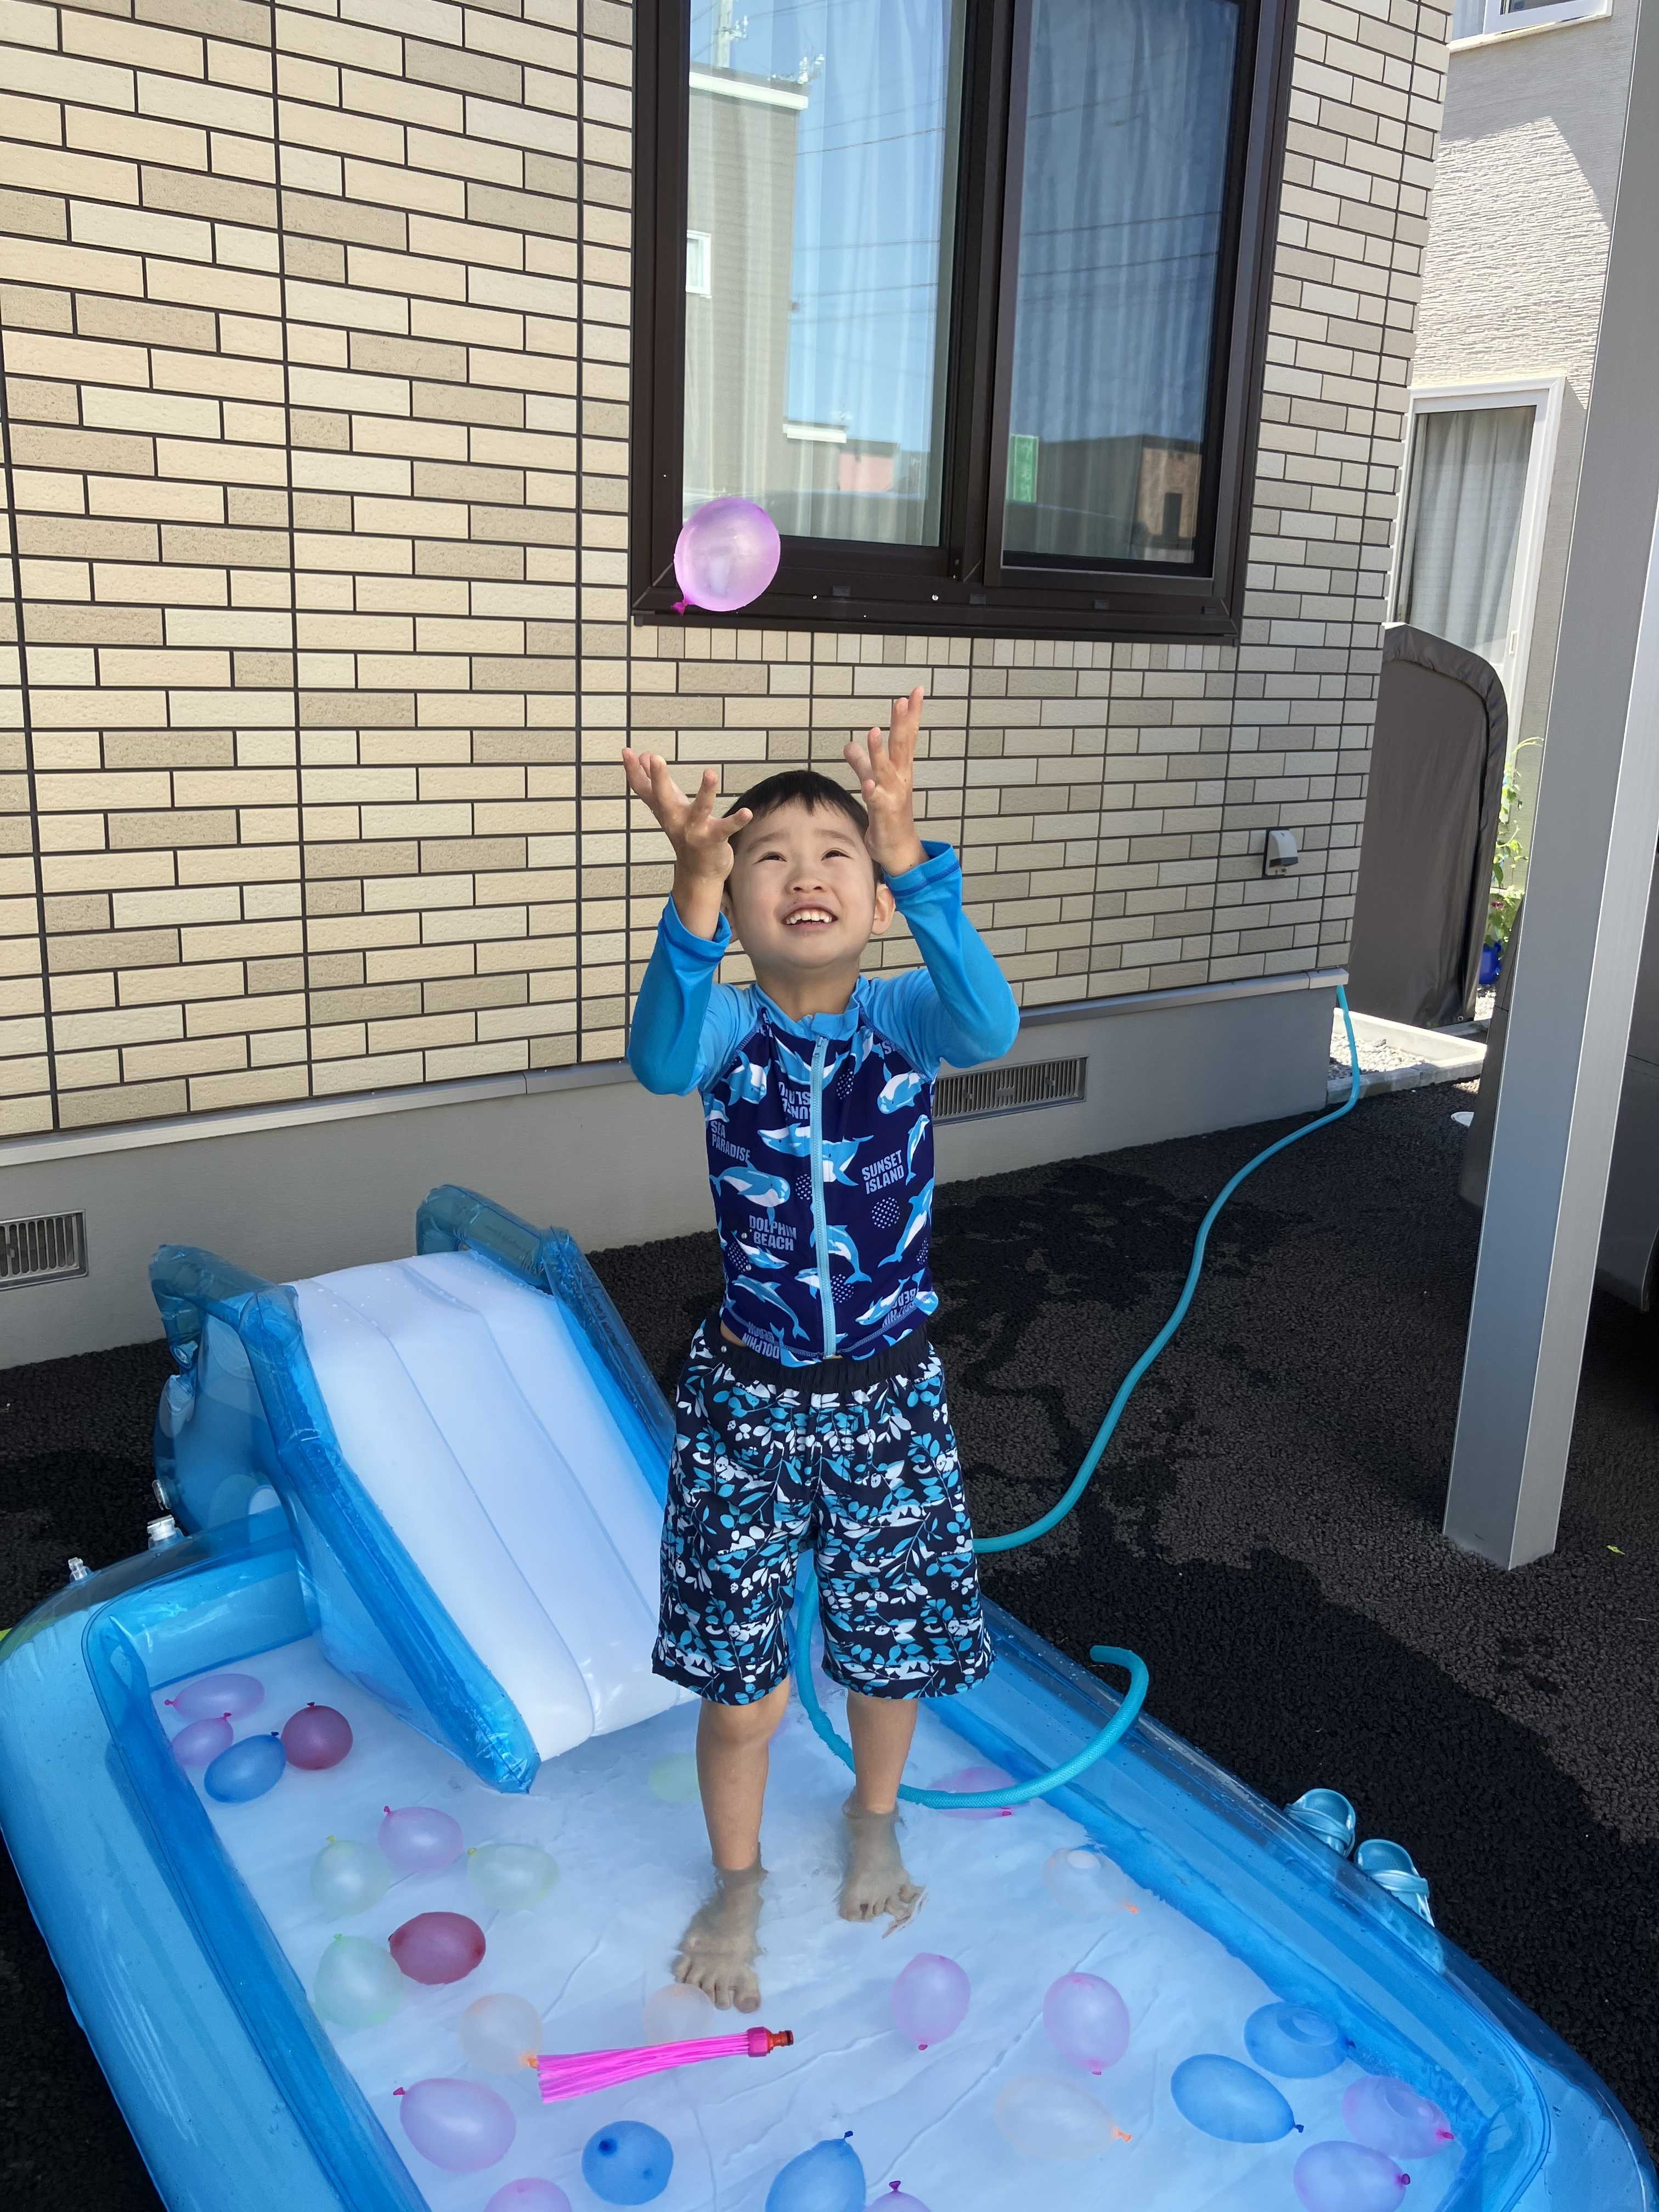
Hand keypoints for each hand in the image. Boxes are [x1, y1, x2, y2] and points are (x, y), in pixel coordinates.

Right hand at [623, 749, 750, 938]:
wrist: (697, 874)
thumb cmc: (684, 834)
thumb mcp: (668, 807)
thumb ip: (656, 783)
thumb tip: (645, 756)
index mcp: (663, 810)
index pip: (643, 789)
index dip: (633, 771)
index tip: (626, 751)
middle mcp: (675, 820)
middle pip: (663, 798)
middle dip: (658, 778)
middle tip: (653, 757)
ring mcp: (694, 831)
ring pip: (699, 810)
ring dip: (706, 792)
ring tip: (710, 773)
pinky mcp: (714, 840)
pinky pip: (726, 829)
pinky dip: (736, 821)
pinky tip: (746, 813)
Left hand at [845, 686, 926, 876]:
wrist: (898, 850)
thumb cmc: (888, 816)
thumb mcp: (873, 784)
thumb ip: (861, 764)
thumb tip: (849, 744)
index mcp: (900, 770)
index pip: (907, 737)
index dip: (911, 714)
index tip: (916, 691)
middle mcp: (900, 779)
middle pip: (902, 747)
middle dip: (902, 724)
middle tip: (903, 701)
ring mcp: (893, 796)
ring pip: (886, 770)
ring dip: (880, 753)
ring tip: (875, 732)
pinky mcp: (883, 815)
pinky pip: (877, 801)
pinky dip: (873, 791)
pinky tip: (868, 783)